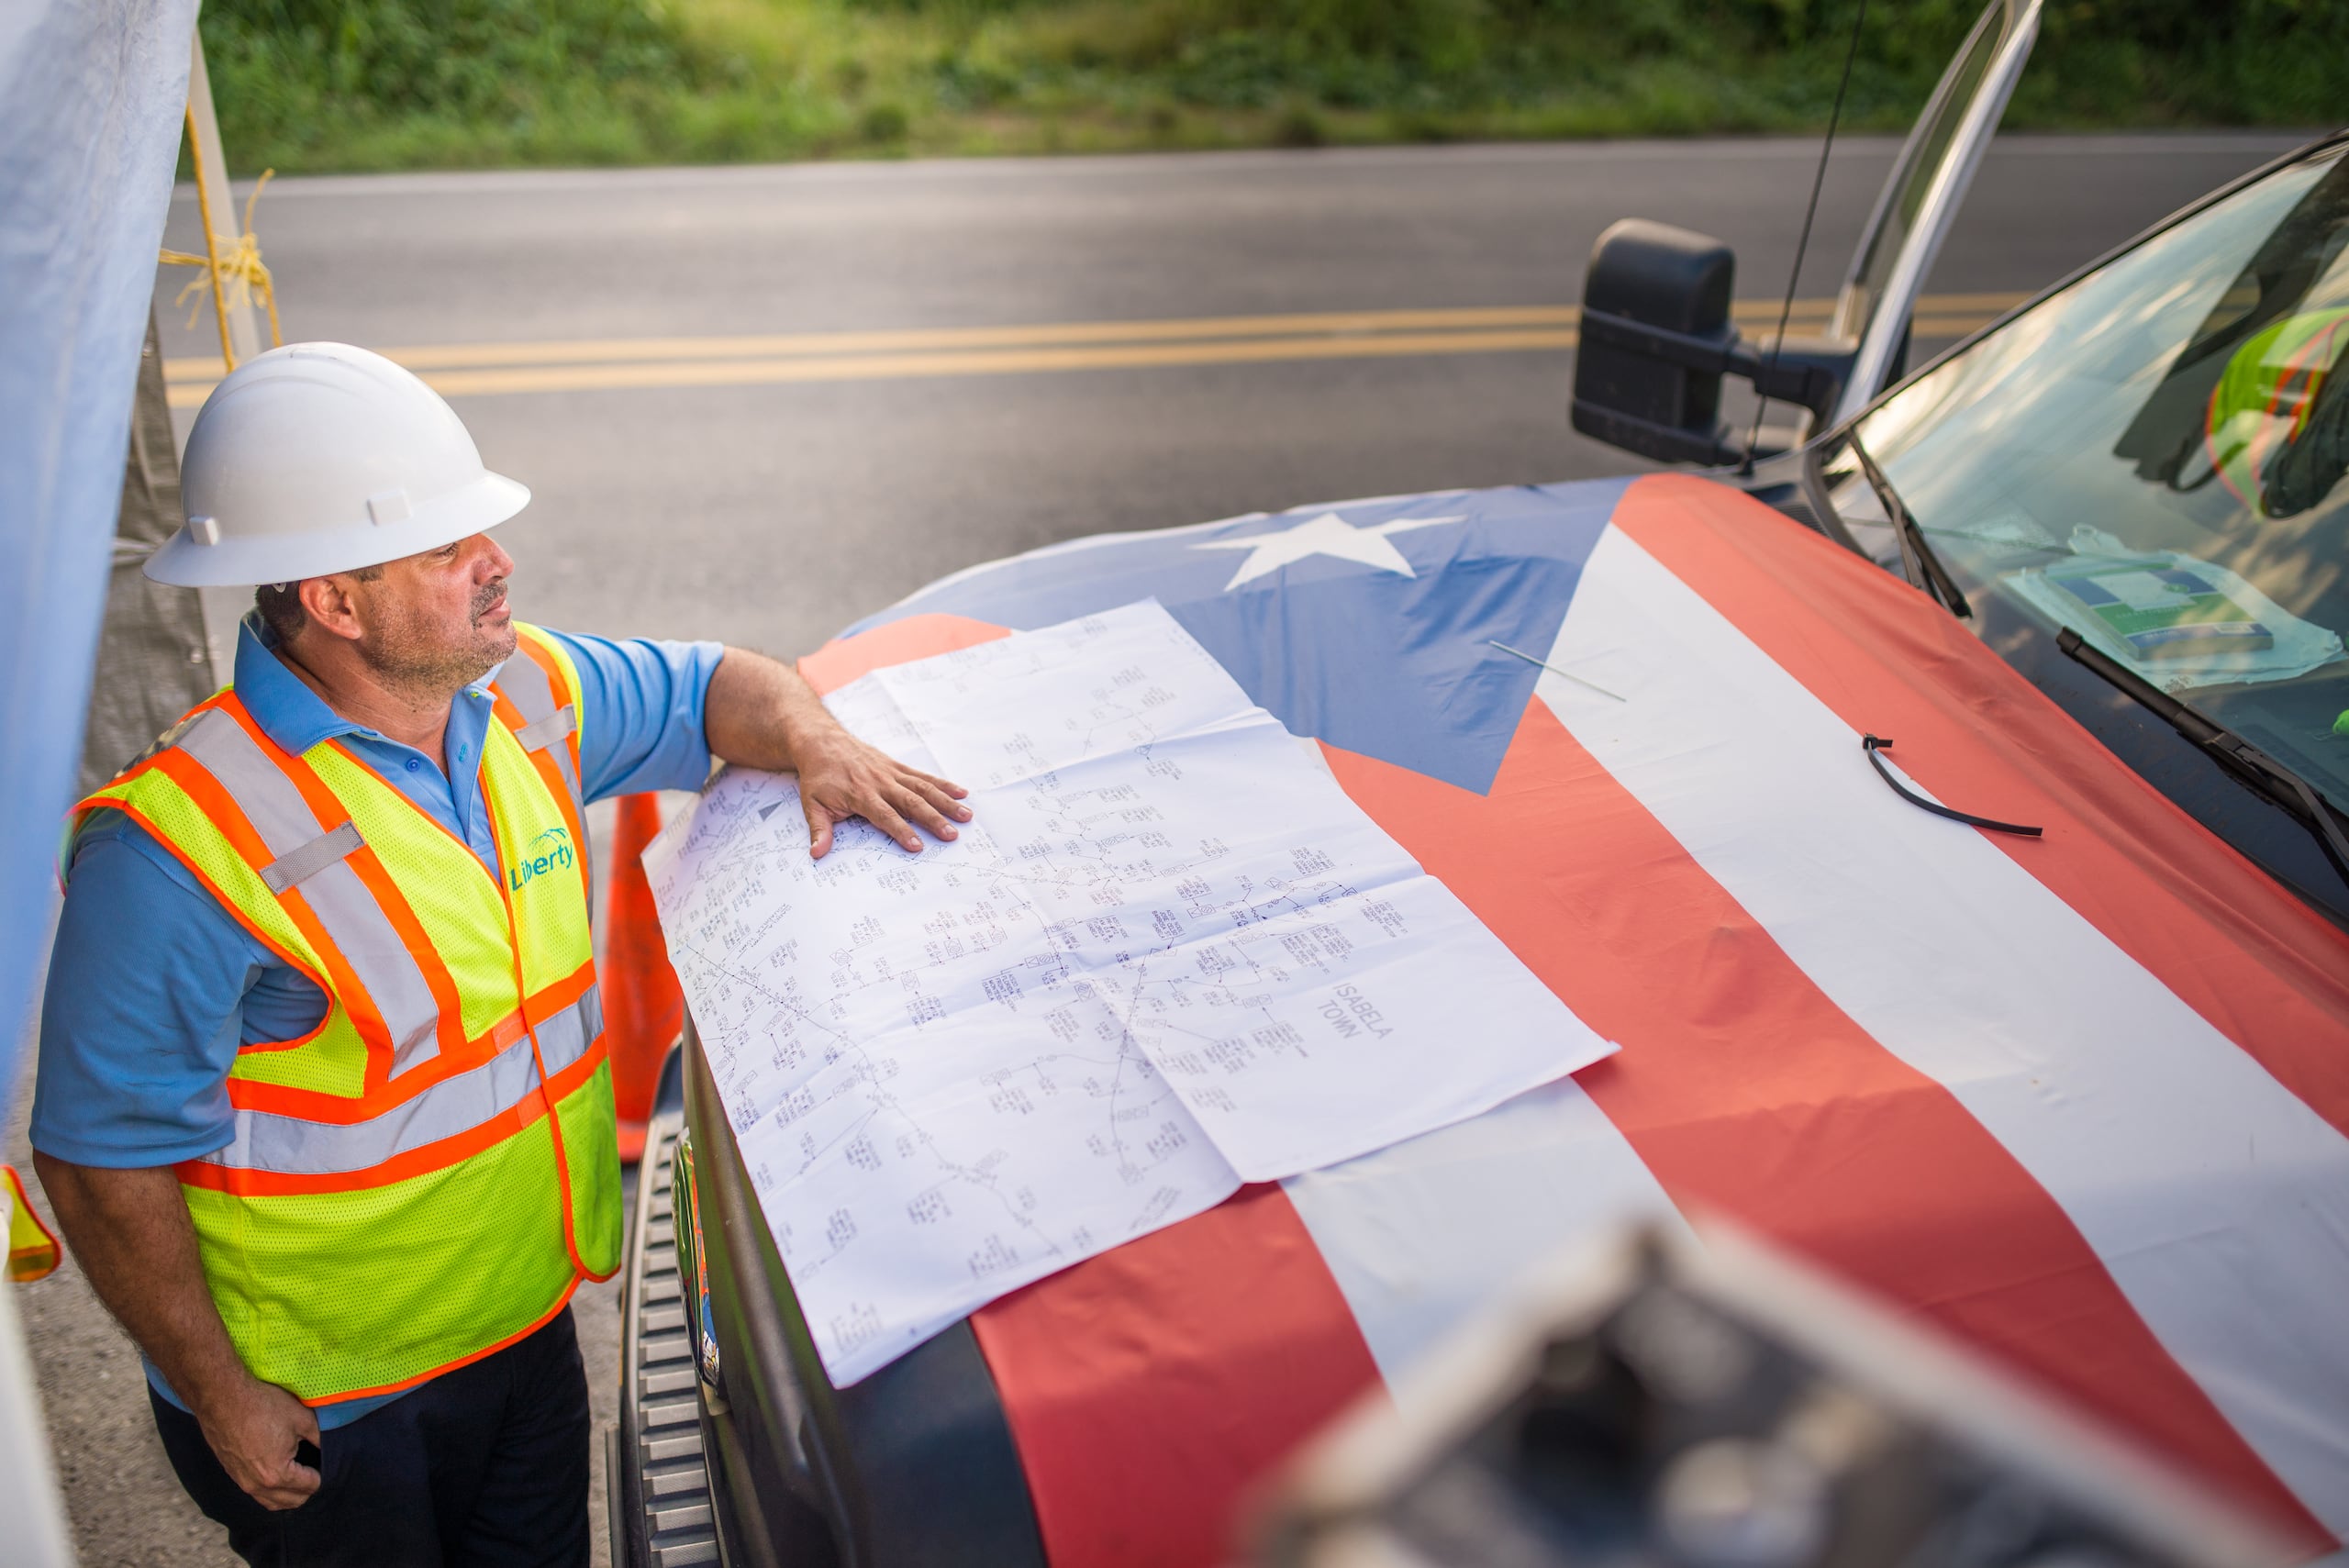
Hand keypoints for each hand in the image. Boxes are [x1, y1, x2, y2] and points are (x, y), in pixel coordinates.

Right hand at [195, 1374, 321, 1510]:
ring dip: (289, 1495)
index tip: (332, 1465)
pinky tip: (279, 1476)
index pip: (310, 1487)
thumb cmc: (261, 1405)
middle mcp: (257, 1485)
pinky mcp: (232, 1473)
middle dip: (309, 1489)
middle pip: (292, 1501)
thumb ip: (320, 1437)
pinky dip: (271, 1492)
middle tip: (320, 1470)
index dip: (325, 1475)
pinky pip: (256, 1494)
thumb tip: (331, 1447)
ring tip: (302, 1478)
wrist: (221, 1398)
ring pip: (272, 1502)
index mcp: (277, 1474)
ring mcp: (242, 1481)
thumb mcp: (301, 1418)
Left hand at [794, 725, 971, 857]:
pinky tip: (961, 793)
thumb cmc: (819, 776)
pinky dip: (943, 784)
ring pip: (923, 789)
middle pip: (911, 803)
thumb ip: (819, 830)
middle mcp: (880, 783)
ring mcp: (892, 773)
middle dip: (933, 819)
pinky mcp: (897, 767)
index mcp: (861, 795)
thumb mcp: (812, 804)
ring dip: (946, 802)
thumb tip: (817, 853)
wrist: (822, 742)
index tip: (917, 845)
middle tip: (951, 834)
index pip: (885, 816)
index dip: (901, 831)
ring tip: (966, 815)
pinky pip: (923, 777)